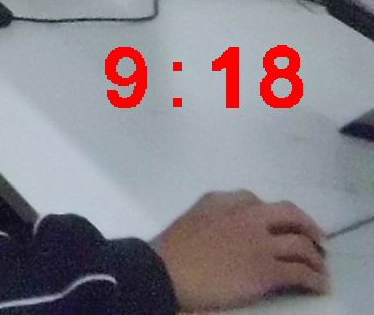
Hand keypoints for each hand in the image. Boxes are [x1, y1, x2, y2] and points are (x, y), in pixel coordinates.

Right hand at [154, 191, 327, 308]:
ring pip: (301, 244)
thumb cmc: (171, 250)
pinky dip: (315, 280)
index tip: (276, 225)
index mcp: (222, 202)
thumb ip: (212, 214)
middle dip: (307, 225)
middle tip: (316, 238)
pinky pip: (301, 273)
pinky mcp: (267, 270)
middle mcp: (246, 217)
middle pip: (289, 213)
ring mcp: (259, 243)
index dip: (272, 214)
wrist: (167, 271)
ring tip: (320, 268)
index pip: (255, 200)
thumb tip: (227, 226)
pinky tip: (319, 286)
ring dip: (315, 257)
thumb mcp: (191, 218)